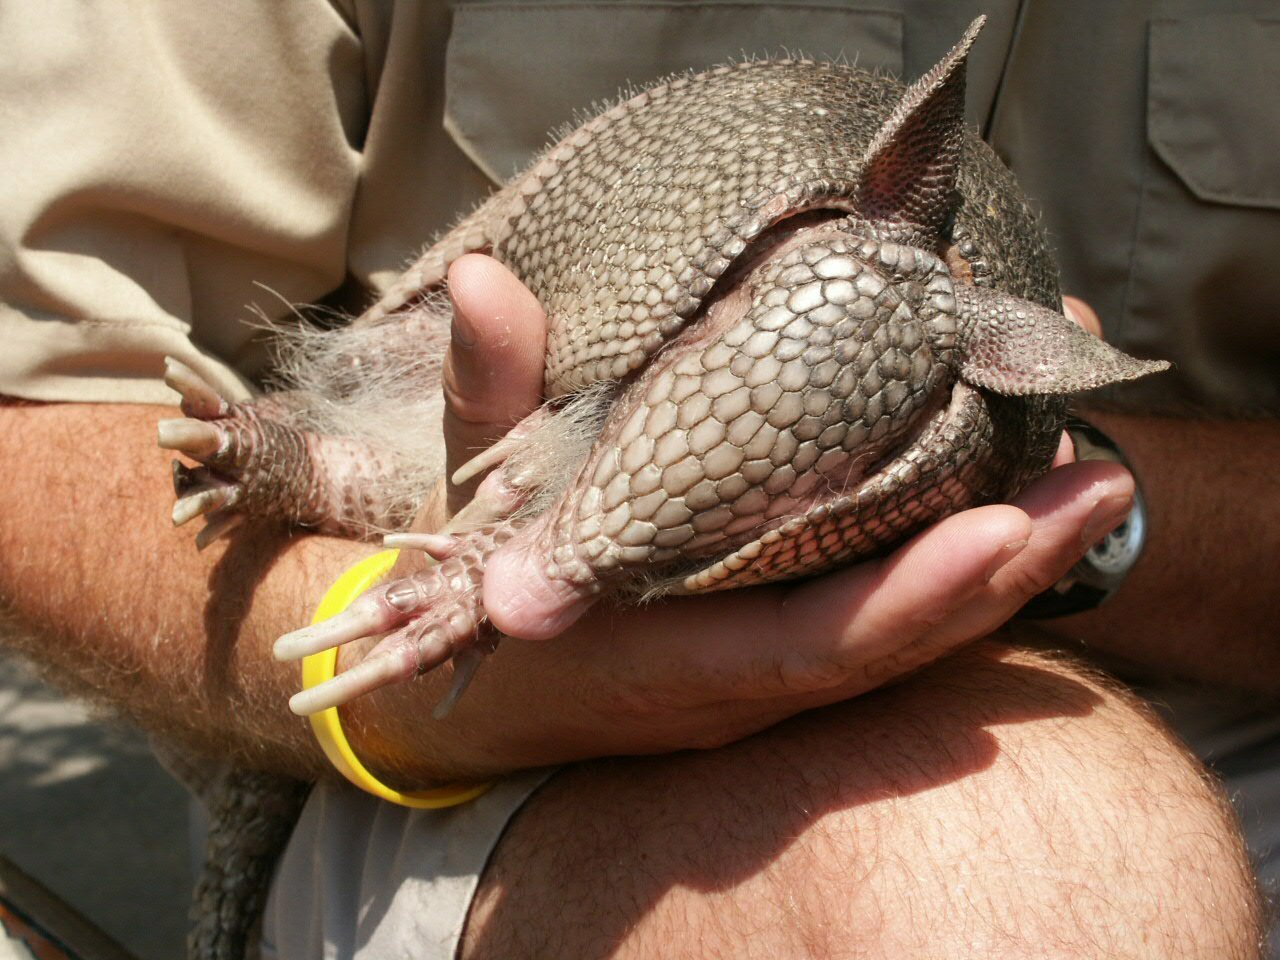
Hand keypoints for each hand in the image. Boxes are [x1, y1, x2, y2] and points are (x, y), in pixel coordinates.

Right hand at [343, 262, 1133, 781]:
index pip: (811, 643)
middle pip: (897, 647)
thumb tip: (487, 281)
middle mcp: (741, 684)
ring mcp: (773, 678)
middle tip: (1101, 477)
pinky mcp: (789, 655)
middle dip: (1007, 573)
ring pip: (911, 643)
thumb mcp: (481, 486)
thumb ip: (490, 391)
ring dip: (1008, 570)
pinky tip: (1018, 497)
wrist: (486, 690)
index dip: (912, 595)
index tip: (1006, 527)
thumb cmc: (487, 578)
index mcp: (666, 653)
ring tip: (1091, 474)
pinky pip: (892, 624)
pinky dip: (961, 571)